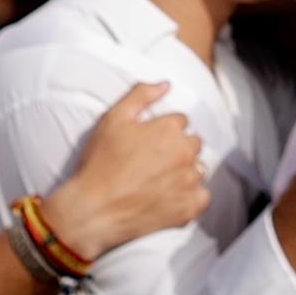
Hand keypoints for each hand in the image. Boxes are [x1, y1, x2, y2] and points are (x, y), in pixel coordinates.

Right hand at [40, 79, 209, 261]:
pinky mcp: (188, 208)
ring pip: (198, 170)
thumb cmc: (100, 163)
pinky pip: (202, 198)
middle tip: (153, 162)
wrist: (93, 209)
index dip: (163, 130)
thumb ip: (141, 95)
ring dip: (185, 172)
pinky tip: (171, 198)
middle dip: (177, 149)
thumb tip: (166, 84)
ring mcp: (188, 181)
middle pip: (193, 143)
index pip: (181, 121)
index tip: (148, 142)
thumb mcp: (113, 119)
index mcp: (169, 129)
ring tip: (159, 182)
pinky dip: (191, 198)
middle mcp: (184, 152)